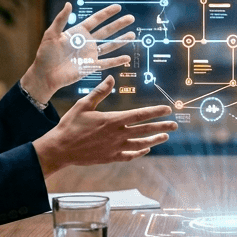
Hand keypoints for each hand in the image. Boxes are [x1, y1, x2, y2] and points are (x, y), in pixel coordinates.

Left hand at [22, 3, 135, 103]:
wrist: (45, 74)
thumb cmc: (45, 54)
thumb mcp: (51, 34)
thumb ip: (61, 19)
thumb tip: (69, 4)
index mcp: (78, 32)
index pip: (96, 20)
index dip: (107, 14)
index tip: (118, 7)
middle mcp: (86, 42)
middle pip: (106, 31)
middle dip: (118, 25)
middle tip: (131, 18)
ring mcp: (90, 54)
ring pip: (109, 46)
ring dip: (121, 40)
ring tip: (133, 34)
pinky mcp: (90, 66)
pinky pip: (106, 63)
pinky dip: (116, 61)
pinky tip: (127, 57)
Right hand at [32, 76, 176, 175]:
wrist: (60, 149)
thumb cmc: (71, 124)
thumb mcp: (83, 104)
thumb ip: (100, 92)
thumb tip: (112, 78)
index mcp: (113, 120)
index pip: (140, 114)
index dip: (155, 112)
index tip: (167, 109)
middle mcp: (117, 135)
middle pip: (145, 130)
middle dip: (161, 127)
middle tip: (175, 125)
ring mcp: (115, 148)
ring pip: (140, 145)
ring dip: (154, 140)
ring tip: (164, 137)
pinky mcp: (110, 157)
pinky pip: (129, 156)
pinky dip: (140, 153)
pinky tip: (146, 150)